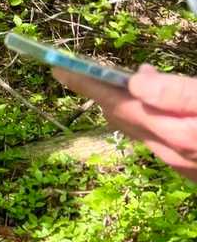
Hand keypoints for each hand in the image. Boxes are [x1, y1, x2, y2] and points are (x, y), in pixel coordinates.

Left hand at [53, 64, 196, 181]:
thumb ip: (178, 94)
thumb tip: (135, 84)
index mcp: (176, 133)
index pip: (116, 105)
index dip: (87, 85)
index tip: (58, 70)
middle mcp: (172, 155)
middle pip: (122, 120)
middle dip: (107, 94)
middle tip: (107, 70)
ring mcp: (182, 166)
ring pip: (140, 132)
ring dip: (130, 106)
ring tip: (141, 82)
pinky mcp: (193, 171)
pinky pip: (158, 141)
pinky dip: (150, 120)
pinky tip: (165, 109)